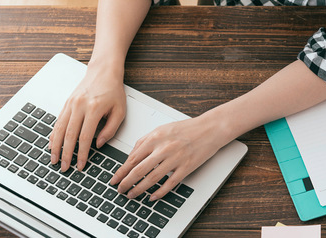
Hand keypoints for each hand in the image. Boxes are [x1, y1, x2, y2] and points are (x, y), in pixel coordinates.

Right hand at [50, 67, 126, 171]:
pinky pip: (58, 121)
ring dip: (56, 146)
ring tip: (54, 159)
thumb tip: (98, 144)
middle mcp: (80, 106)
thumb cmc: (113, 91)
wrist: (103, 72)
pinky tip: (52, 144)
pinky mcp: (67, 103)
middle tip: (64, 167)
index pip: (85, 136)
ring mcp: (71, 104)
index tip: (80, 165)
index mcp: (94, 108)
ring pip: (60, 129)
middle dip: (66, 153)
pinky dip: (54, 134)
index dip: (82, 153)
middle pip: (70, 135)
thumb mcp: (120, 110)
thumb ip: (111, 129)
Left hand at [110, 116, 227, 200]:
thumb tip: (131, 156)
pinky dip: (159, 192)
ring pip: (152, 178)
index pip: (133, 158)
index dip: (121, 171)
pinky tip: (152, 197)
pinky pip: (170, 184)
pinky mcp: (186, 167)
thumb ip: (145, 141)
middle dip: (126, 182)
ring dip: (139, 189)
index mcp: (155, 138)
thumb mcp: (162, 129)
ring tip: (132, 194)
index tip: (115, 179)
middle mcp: (164, 148)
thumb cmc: (186, 129)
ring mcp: (175, 159)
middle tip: (120, 190)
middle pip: (139, 170)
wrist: (209, 129)